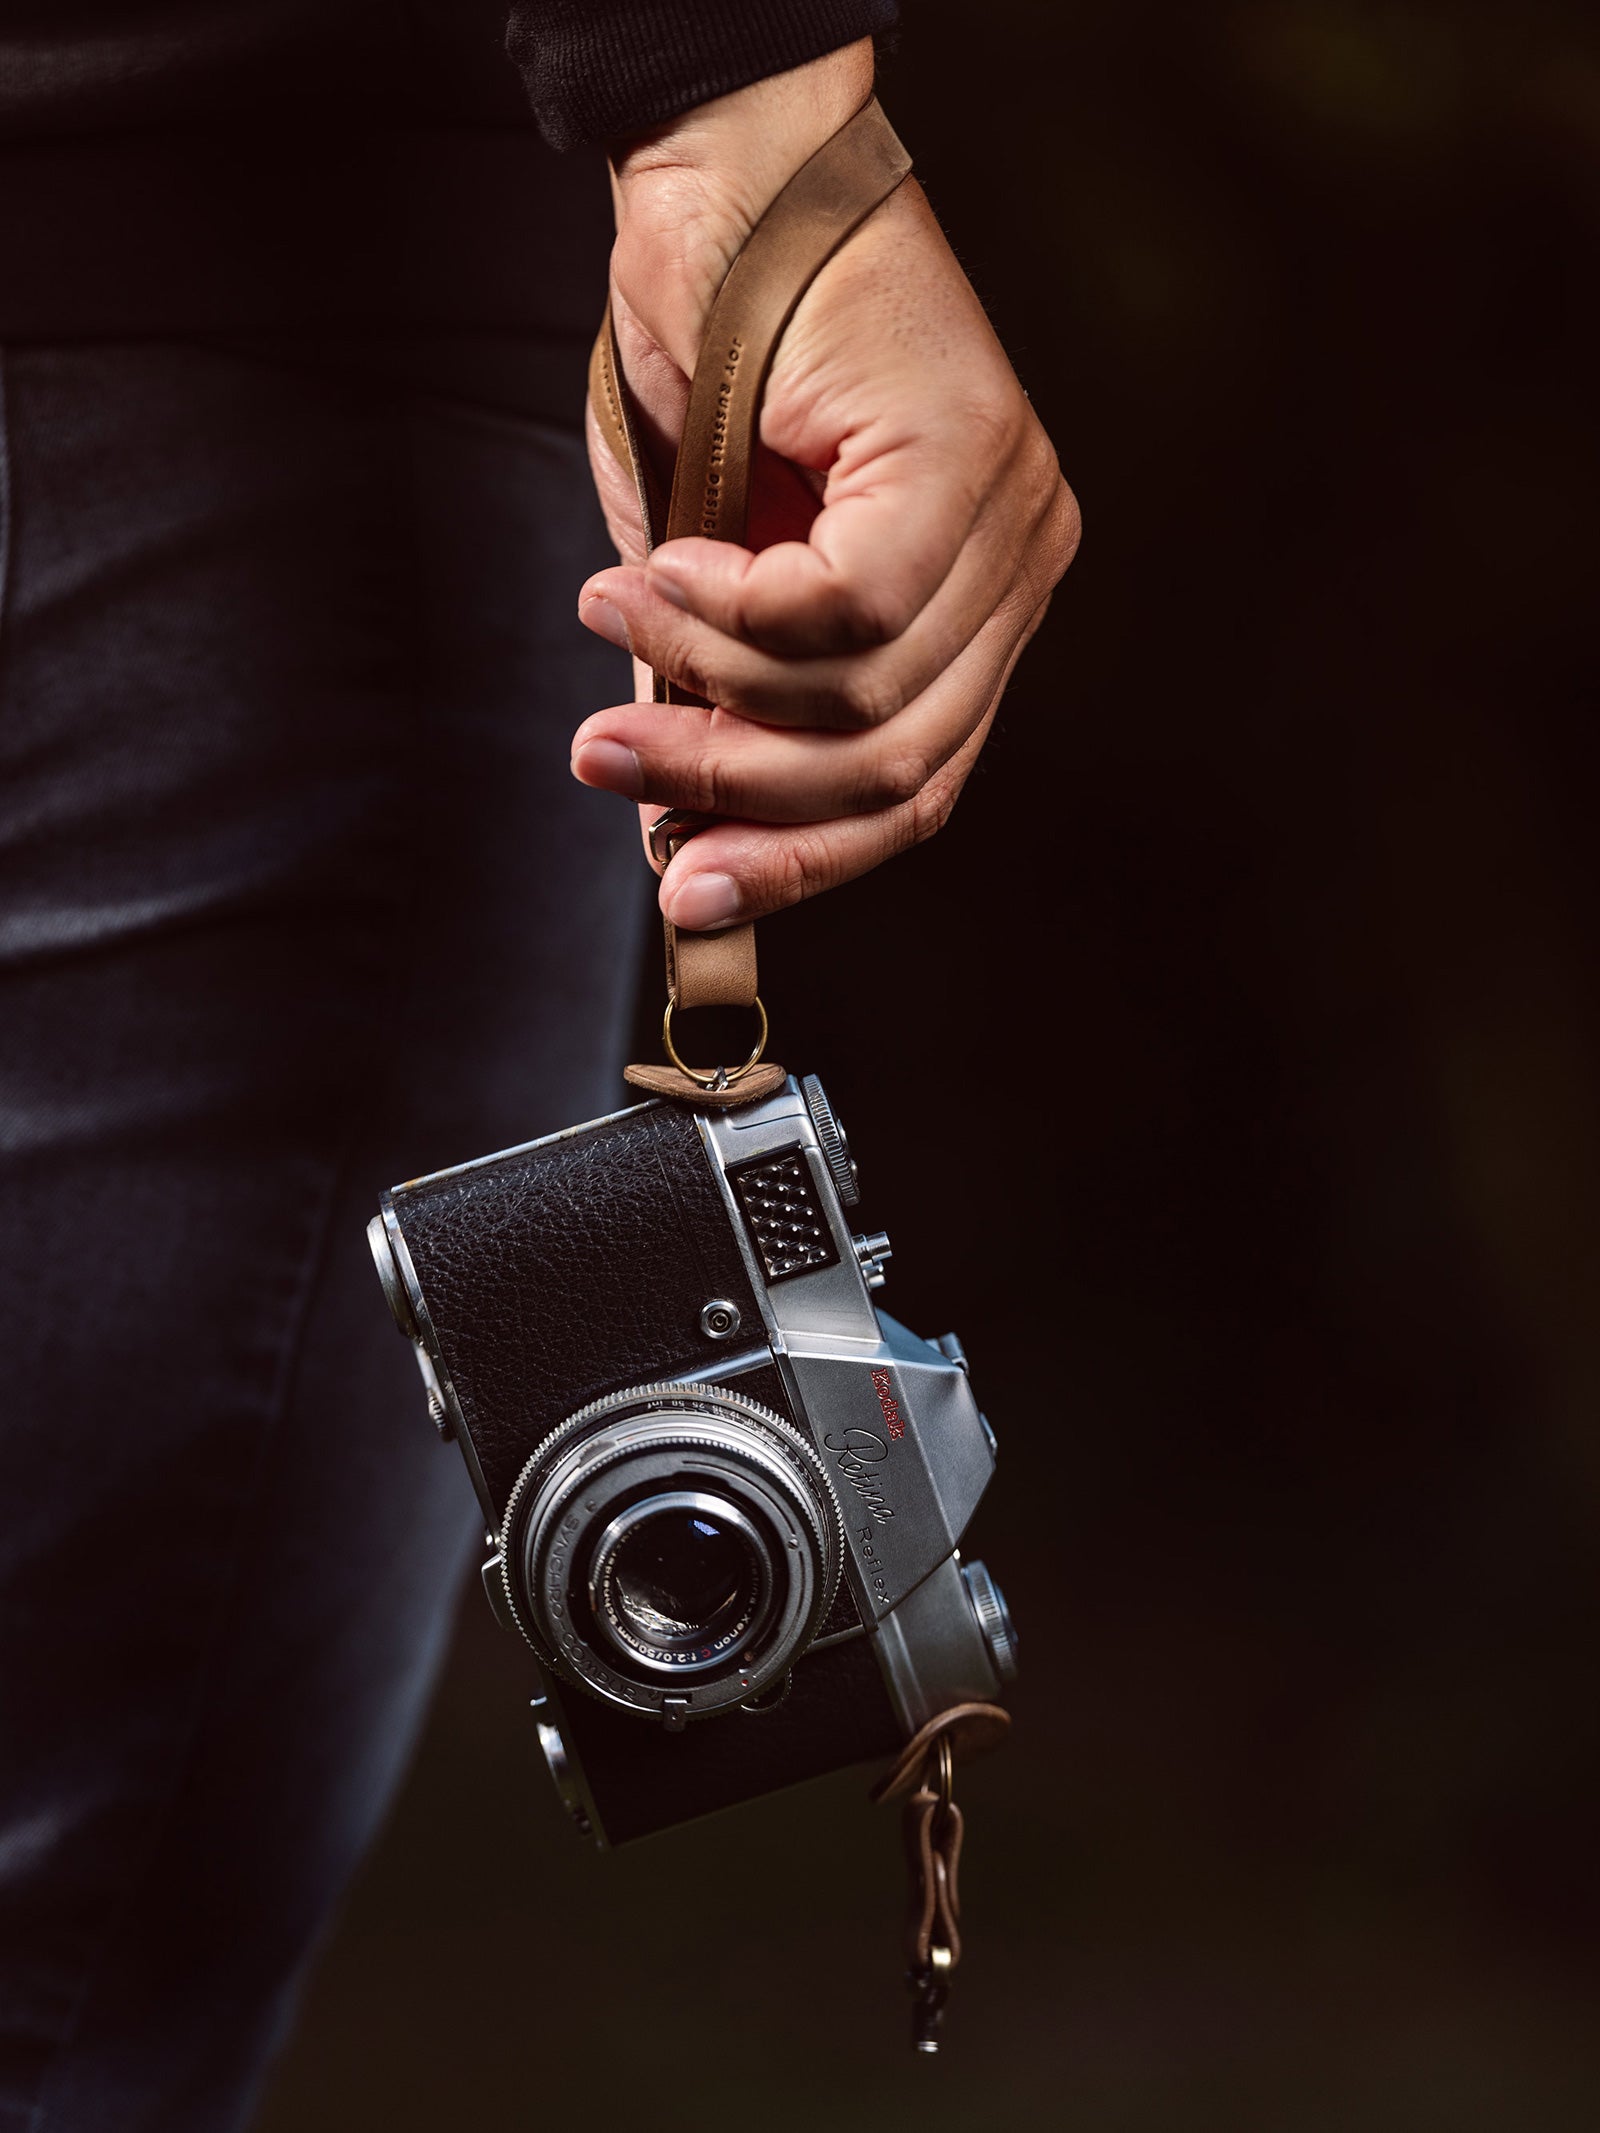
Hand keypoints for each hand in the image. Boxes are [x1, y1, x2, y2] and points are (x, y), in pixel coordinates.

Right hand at [570, 40, 1080, 933]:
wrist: (724, 171)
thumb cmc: (715, 357)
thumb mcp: (705, 569)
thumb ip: (716, 696)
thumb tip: (678, 826)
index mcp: (971, 611)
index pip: (912, 790)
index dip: (796, 863)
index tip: (687, 894)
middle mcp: (1016, 573)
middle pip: (898, 772)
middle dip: (734, 794)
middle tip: (608, 762)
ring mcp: (1011, 518)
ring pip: (866, 706)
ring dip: (710, 698)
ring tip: (614, 628)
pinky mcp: (970, 460)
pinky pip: (841, 616)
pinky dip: (726, 616)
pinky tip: (661, 570)